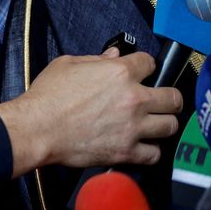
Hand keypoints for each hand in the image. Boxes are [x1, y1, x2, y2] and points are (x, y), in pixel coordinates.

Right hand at [0, 48, 182, 174]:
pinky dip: (151, 152)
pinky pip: (154, 154)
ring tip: (155, 124)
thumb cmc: (48, 97)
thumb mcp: (69, 64)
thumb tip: (113, 55)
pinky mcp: (125, 151)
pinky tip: (143, 146)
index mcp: (120, 72)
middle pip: (173, 98)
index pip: (151, 63)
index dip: (146, 67)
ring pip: (170, 126)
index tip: (143, 73)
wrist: (37, 129)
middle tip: (162, 101)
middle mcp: (133, 98)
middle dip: (169, 98)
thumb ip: (96, 59)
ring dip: (164, 124)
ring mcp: (132, 127)